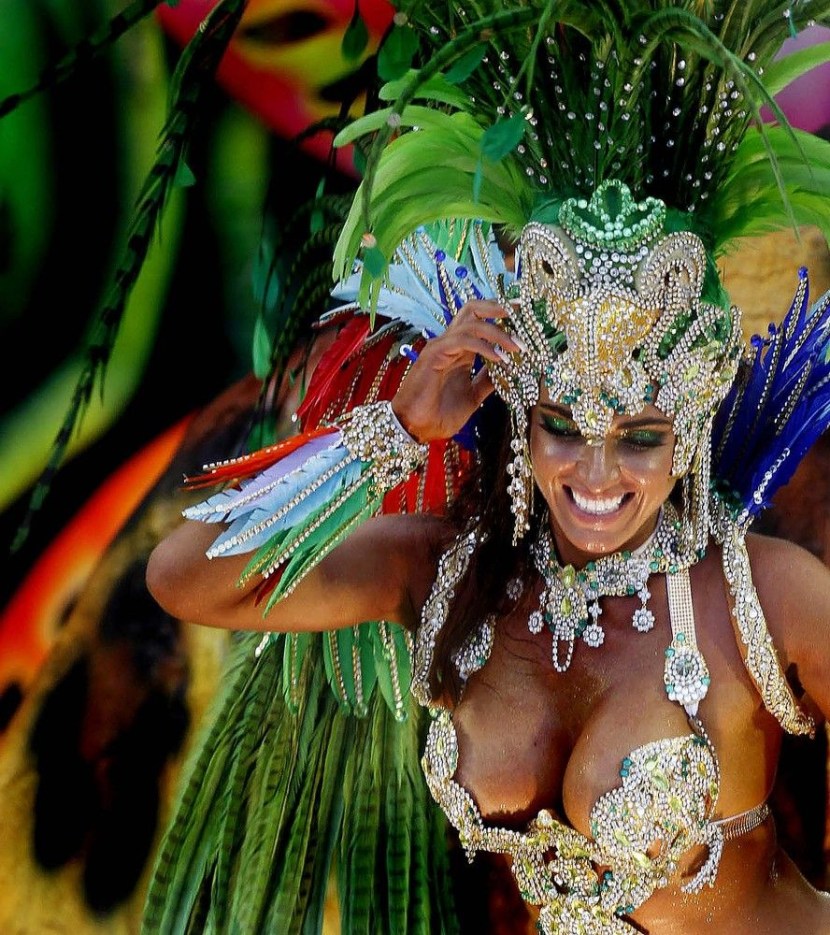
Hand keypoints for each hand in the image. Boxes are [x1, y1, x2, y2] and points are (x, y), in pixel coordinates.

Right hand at [391, 299, 521, 441]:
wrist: (415, 428)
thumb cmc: (438, 414)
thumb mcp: (473, 397)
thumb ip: (488, 382)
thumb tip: (509, 372)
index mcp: (460, 350)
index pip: (480, 320)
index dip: (501, 314)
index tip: (523, 315)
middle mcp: (451, 343)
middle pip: (473, 309)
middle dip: (499, 307)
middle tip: (521, 312)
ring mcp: (441, 347)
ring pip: (472, 323)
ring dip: (498, 332)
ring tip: (517, 347)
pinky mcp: (434, 355)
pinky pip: (462, 340)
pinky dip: (484, 347)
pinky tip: (499, 359)